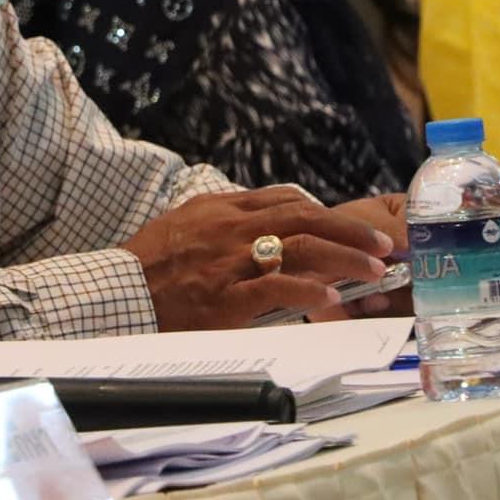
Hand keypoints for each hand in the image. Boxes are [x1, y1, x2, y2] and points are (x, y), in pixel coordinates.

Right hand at [122, 188, 395, 331]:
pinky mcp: (227, 299)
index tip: (349, 225)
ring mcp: (232, 263)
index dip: (325, 212)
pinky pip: (278, 289)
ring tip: (373, 270)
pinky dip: (310, 291)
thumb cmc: (147, 265)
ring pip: (302, 247)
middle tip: (382, 245)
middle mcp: (233, 229)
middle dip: (350, 230)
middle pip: (306, 218)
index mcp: (223, 210)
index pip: (286, 200)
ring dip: (344, 257)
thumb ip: (222, 220)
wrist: (117, 294)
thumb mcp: (183, 225)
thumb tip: (258, 222)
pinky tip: (333, 298)